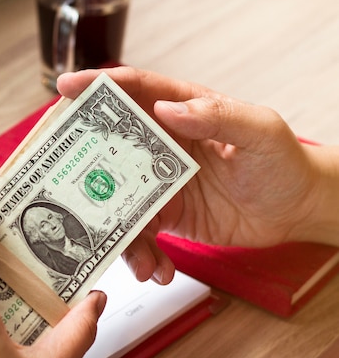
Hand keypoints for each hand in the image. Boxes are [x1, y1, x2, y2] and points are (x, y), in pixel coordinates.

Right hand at [58, 67, 322, 283]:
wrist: (295, 211)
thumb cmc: (283, 163)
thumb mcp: (259, 131)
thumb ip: (216, 115)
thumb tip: (167, 109)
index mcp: (182, 112)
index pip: (134, 92)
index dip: (97, 88)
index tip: (65, 90)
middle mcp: (162, 146)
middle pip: (110, 148)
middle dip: (84, 168)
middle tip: (62, 188)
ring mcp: (159, 183)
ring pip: (118, 202)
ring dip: (118, 233)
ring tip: (139, 262)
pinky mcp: (165, 216)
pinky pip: (139, 235)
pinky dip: (142, 256)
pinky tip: (157, 270)